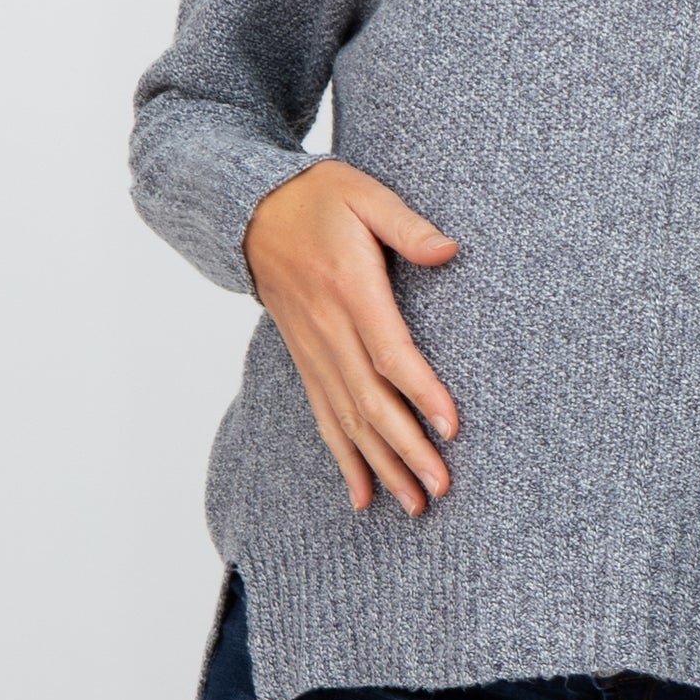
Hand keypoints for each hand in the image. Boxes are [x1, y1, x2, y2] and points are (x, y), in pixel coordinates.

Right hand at [243, 160, 460, 517]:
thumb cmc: (317, 198)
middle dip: (407, 450)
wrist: (249, 211)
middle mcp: (328, 330)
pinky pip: (324, 418)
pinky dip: (345, 460)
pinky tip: (365, 497)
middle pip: (370, 402)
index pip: (389, 353)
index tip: (451, 427)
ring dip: (382, 466)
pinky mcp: (305, 361)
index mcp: (349, 289)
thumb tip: (449, 250)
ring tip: (416, 505)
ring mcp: (313, 351)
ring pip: (348, 421)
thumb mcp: (365, 194)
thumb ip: (407, 225)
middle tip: (442, 488)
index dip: (421, 392)